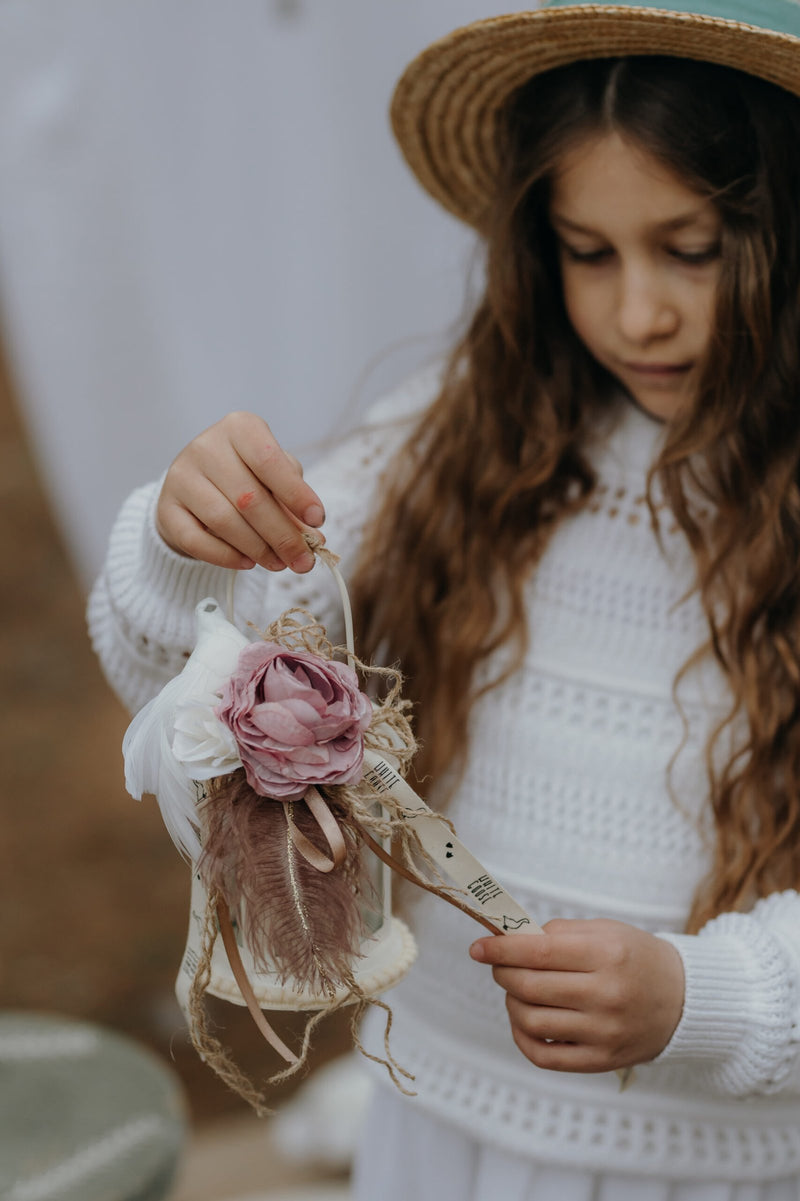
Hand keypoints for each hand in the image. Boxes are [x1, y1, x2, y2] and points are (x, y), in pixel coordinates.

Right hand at [156, 411, 324, 572]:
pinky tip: (247, 563)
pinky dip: (226, 556)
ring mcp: (180, 476)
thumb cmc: (246, 477)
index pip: (269, 460)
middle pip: (249, 498)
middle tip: (303, 560)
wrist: (195, 485)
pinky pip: (196, 540)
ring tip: (279, 563)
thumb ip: (292, 504)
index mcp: (239, 428)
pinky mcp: (166, 508)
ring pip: (223, 520)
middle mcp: (206, 446)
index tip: (318, 520)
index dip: (296, 493)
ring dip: (257, 548)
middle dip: (282, 535)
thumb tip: (313, 539)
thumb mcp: (273, 479)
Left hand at [470, 918, 684, 1073]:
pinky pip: (544, 1056)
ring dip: (511, 1002)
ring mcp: (604, 1032)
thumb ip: (557, 932)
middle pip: (529, 986)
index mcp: (607, 954)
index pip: (538, 950)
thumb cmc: (636, 958)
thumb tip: (509, 939)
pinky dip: (522, 1037)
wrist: (684, 1000)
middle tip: (499, 965)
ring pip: (531, 1020)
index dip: (500, 948)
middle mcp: (606, 995)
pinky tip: (524, 1020)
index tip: (478, 947)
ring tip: (518, 991)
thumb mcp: (606, 930)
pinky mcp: (601, 1060)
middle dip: (502, 973)